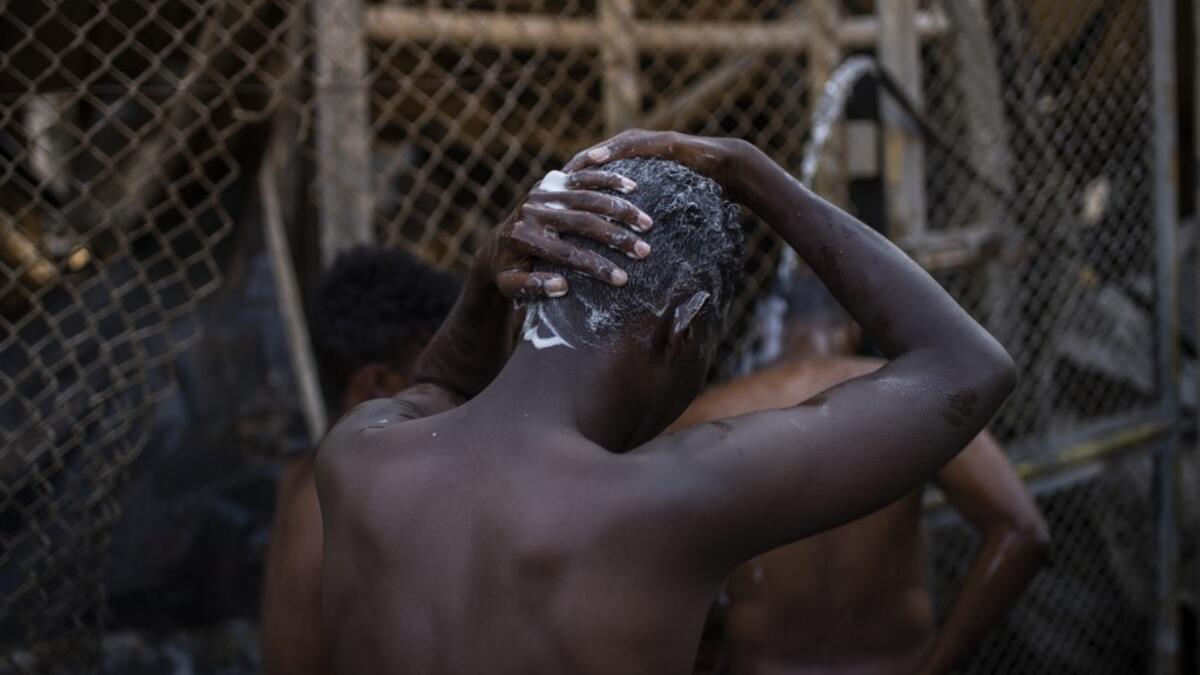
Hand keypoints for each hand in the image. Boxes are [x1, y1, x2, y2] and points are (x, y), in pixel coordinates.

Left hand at [482, 169, 654, 298]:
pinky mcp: (552, 180)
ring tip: (647, 224)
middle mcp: (532, 210)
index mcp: (523, 237)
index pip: (567, 253)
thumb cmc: (509, 270)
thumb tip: (562, 286)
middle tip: (645, 252)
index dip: (596, 267)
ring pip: (588, 197)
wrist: (496, 243)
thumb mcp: (510, 285)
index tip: (622, 279)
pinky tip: (633, 186)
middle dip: (617, 238)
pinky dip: (609, 179)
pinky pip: (584, 176)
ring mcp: (543, 191)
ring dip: (621, 210)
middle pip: (582, 222)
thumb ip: (532, 287)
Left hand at [563, 129, 763, 203]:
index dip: (570, 183)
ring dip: (582, 161)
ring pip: (605, 150)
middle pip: (591, 158)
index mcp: (630, 163)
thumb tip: (620, 244)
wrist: (726, 169)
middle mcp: (633, 147)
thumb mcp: (661, 204)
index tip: (548, 198)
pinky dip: (610, 153)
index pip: (592, 171)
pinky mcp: (659, 141)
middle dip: (569, 172)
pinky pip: (629, 147)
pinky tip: (592, 162)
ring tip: (561, 175)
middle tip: (545, 186)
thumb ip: (639, 214)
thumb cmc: (695, 190)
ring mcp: (646, 142)